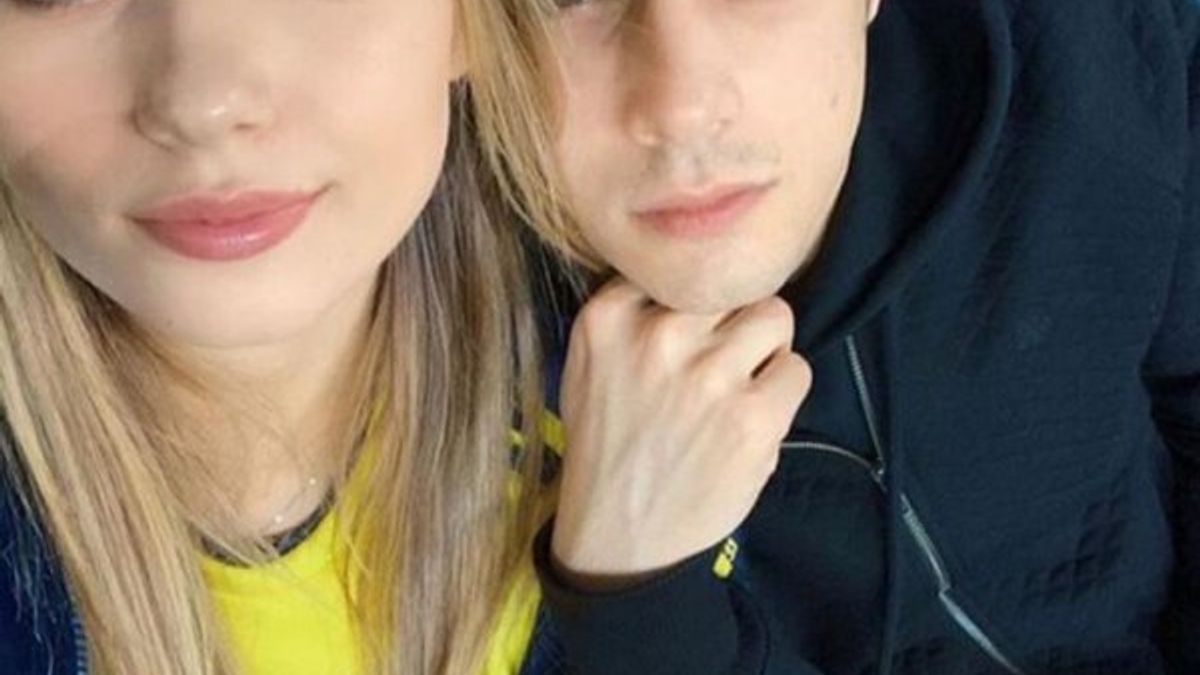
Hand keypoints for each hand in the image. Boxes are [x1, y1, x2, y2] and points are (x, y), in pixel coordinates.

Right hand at [551, 278, 811, 589]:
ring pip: (775, 316)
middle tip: (723, 358)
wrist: (619, 538)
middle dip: (734, 318)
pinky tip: (750, 420)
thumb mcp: (587, 366)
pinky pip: (798, 370)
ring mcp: (709, 375)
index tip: (689, 331)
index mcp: (608, 318)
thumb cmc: (608, 447)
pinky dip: (782, 393)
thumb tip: (697, 274)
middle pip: (733, 283)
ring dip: (766, 349)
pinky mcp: (753, 417)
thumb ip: (629, 315)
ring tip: (741, 385)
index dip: (693, 298)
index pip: (679, 266)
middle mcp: (659, 336)